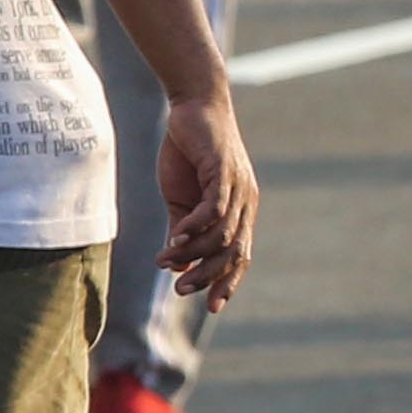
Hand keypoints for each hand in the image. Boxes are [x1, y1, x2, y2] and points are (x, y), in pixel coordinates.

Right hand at [156, 88, 256, 310]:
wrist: (192, 107)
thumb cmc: (188, 152)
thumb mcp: (180, 198)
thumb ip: (182, 230)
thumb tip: (177, 265)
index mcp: (239, 212)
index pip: (240, 256)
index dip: (228, 282)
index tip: (212, 306)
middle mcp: (245, 203)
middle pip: (235, 252)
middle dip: (210, 276)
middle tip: (182, 290)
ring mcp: (238, 188)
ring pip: (223, 234)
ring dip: (194, 253)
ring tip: (166, 261)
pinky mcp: (224, 172)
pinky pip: (215, 209)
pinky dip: (195, 227)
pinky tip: (175, 238)